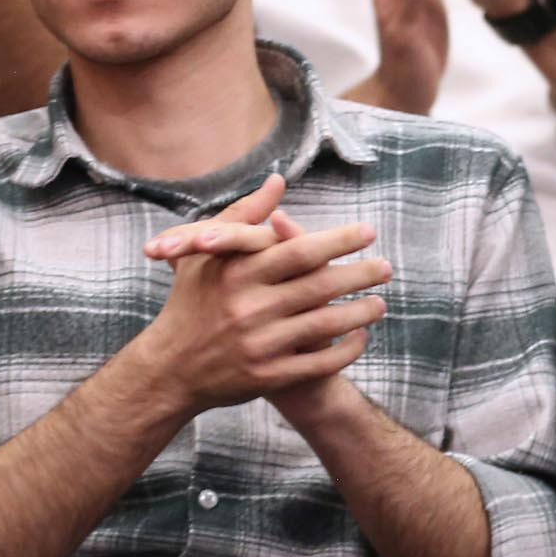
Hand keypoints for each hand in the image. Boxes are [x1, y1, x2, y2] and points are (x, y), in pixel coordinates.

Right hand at [127, 177, 389, 418]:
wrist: (168, 370)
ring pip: (326, 324)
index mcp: (236, 273)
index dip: (339, 240)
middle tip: (387, 267)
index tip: (369, 231)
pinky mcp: (266, 376)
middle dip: (361, 274)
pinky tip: (361, 336)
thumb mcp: (207, 256)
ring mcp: (258, 344)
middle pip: (320, 285)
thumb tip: (278, 180)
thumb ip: (245, 215)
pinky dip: (347, 349)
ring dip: (361, 312)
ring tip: (380, 303)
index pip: (299, 250)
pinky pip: (319, 362)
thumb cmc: (192, 302)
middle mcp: (247, 307)